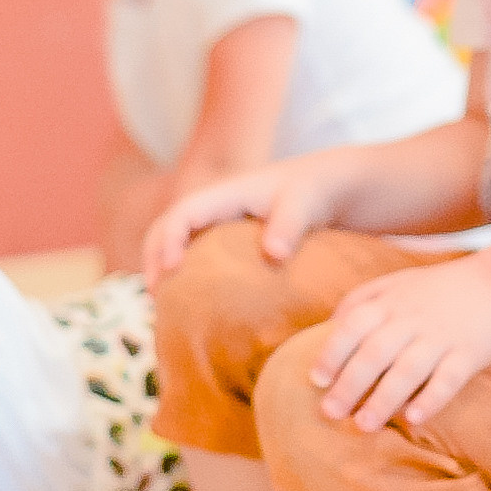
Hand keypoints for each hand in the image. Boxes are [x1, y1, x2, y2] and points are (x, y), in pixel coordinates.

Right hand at [140, 154, 342, 284]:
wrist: (337, 185)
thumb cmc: (321, 190)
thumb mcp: (308, 204)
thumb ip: (290, 225)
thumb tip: (273, 255)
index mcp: (228, 192)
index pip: (183, 213)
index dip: (168, 239)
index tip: (170, 270)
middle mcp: (218, 205)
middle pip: (168, 226)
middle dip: (154, 258)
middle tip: (157, 298)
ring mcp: (224, 220)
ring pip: (181, 240)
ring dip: (166, 267)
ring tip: (168, 306)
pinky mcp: (234, 237)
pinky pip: (200, 252)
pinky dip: (189, 274)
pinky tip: (197, 304)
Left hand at [310, 256, 490, 429]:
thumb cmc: (443, 288)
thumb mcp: (400, 282)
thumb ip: (364, 299)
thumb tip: (329, 327)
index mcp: (392, 301)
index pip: (354, 324)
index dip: (332, 352)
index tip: (317, 379)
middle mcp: (414, 317)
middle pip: (375, 351)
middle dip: (350, 384)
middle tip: (329, 413)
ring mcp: (443, 335)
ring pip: (408, 369)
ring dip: (384, 399)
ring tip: (364, 426)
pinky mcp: (471, 353)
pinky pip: (449, 378)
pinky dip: (431, 399)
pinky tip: (414, 420)